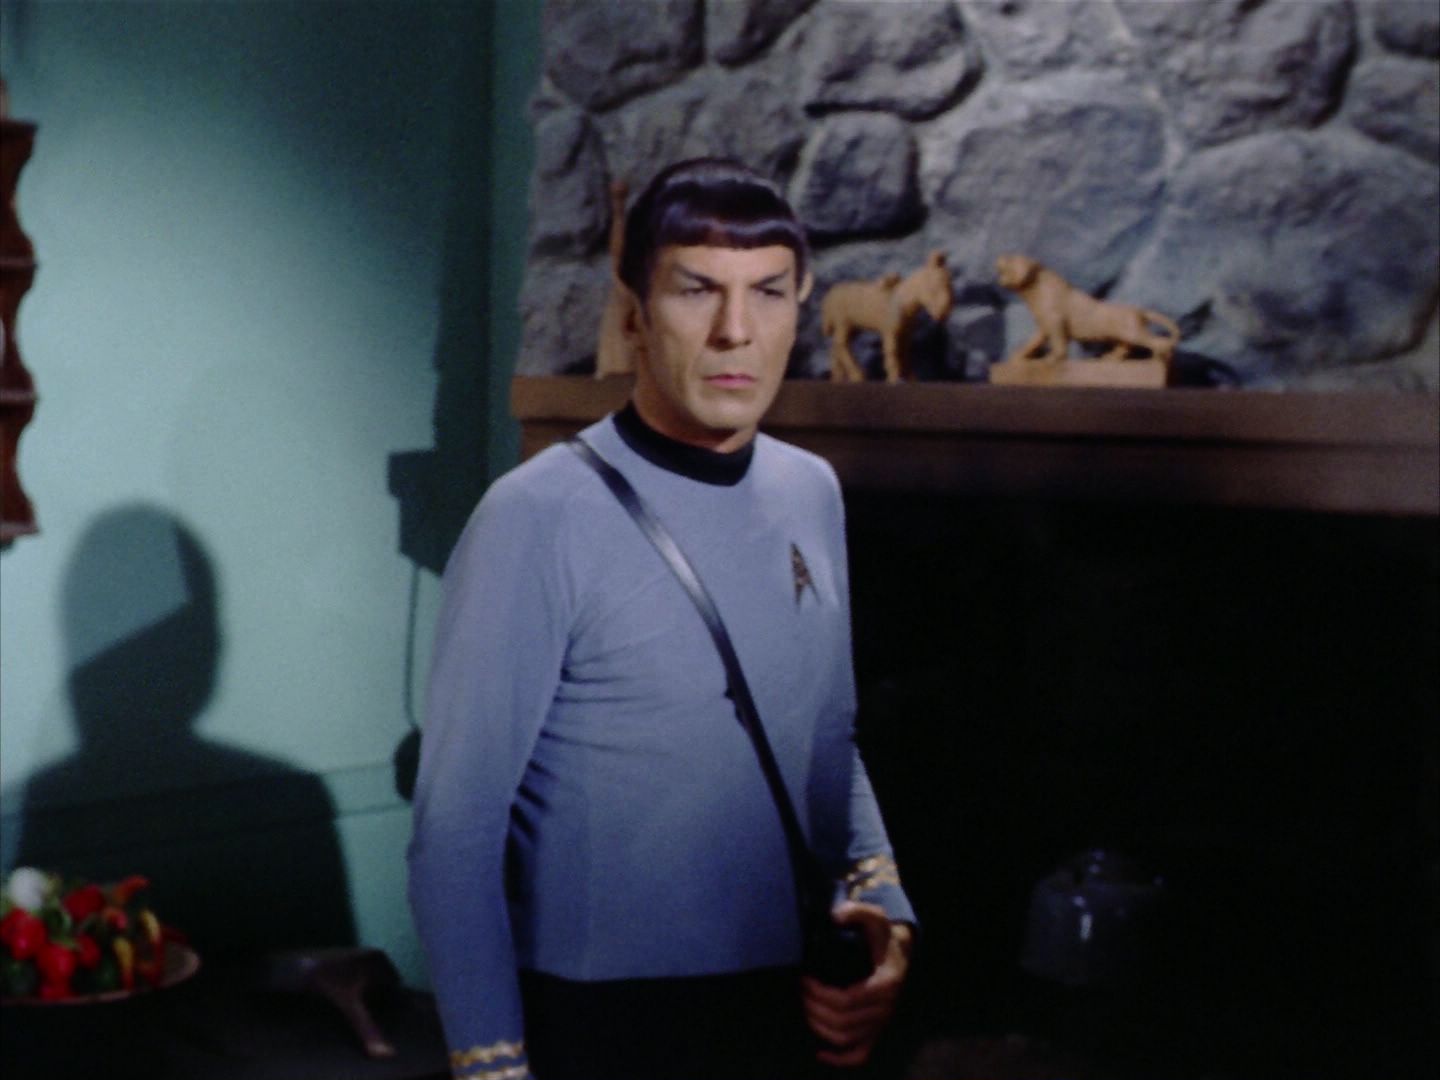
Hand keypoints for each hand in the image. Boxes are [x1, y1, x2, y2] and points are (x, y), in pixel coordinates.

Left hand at [800, 902, 912, 1067]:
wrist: (897, 952)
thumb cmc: (881, 936)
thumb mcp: (875, 917)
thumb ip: (857, 911)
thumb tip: (836, 915)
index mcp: (886, 984)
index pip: (848, 1000)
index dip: (821, 994)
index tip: (805, 979)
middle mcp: (885, 1008)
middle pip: (843, 1021)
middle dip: (814, 1007)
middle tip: (800, 989)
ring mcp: (880, 1022)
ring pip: (846, 1039)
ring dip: (819, 1027)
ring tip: (804, 1007)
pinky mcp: (875, 1031)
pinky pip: (860, 1054)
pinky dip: (840, 1059)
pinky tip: (820, 1053)